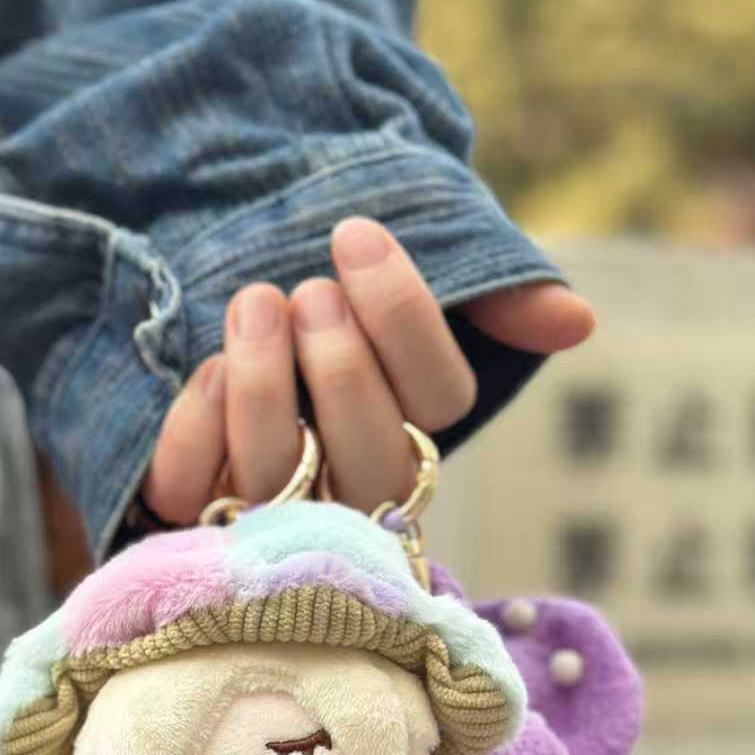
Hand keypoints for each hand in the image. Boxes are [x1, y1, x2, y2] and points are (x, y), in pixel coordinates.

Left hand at [144, 216, 593, 523]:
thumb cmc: (306, 291)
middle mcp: (352, 484)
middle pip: (373, 460)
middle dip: (340, 369)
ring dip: (265, 388)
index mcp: (413, 420)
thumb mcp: (390, 270)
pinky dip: (195, 434)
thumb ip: (484, 290)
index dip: (403, 318)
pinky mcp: (191, 518)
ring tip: (252, 305)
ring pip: (282, 482)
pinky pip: (194, 498)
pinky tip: (199, 371)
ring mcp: (272, 511)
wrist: (178, 284)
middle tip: (305, 292)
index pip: (441, 397)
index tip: (354, 236)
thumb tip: (576, 323)